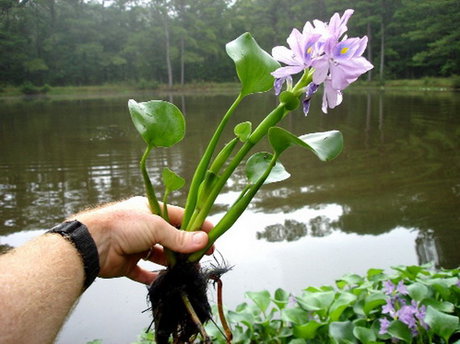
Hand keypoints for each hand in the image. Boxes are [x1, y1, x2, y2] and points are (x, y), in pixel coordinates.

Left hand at [72, 196, 212, 284]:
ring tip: (188, 270)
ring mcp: (135, 245)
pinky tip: (164, 279)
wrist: (91, 244)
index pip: (180, 217)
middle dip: (186, 247)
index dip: (196, 226)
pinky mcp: (127, 263)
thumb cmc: (122, 226)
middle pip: (171, 237)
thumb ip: (179, 236)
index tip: (211, 236)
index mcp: (150, 210)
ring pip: (160, 255)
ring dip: (173, 262)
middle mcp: (144, 226)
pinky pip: (143, 271)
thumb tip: (203, 240)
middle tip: (202, 257)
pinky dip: (153, 276)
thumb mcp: (155, 226)